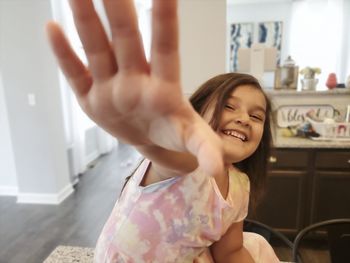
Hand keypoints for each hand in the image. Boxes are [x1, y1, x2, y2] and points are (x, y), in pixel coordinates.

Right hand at [46, 0, 222, 176]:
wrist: (153, 142)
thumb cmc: (175, 134)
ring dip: (86, 21)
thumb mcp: (194, 142)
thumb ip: (207, 151)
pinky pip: (77, 74)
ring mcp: (112, 87)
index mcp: (165, 86)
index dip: (165, 19)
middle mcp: (137, 79)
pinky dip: (64, 55)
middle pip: (127, 40)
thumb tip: (218, 172)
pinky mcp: (93, 99)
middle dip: (118, 9)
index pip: (166, 46)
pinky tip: (53, 28)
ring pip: (98, 49)